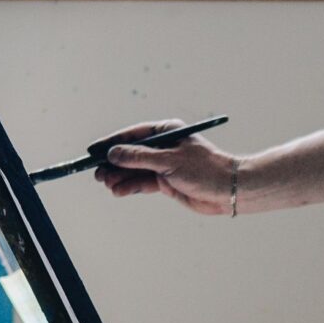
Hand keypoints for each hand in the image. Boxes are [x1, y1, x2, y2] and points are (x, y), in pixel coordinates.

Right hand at [95, 119, 236, 216]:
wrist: (229, 190)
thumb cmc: (204, 169)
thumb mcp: (169, 160)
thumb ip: (139, 158)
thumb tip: (113, 154)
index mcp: (165, 131)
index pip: (132, 135)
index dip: (112, 142)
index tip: (93, 150)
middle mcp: (163, 147)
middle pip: (131, 153)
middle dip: (113, 163)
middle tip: (97, 173)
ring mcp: (164, 165)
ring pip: (135, 170)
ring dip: (120, 177)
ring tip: (106, 184)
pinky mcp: (166, 182)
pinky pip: (142, 182)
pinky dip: (130, 187)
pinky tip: (118, 191)